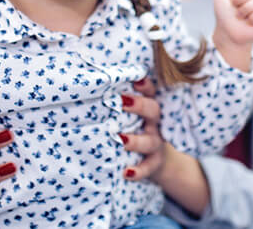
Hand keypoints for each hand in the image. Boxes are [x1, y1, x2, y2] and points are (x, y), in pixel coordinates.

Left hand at [122, 79, 211, 215]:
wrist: (158, 159)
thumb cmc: (137, 127)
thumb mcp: (133, 113)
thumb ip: (121, 101)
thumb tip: (94, 84)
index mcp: (149, 106)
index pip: (150, 91)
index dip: (145, 84)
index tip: (136, 79)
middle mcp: (155, 122)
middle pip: (153, 111)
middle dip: (139, 106)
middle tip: (122, 101)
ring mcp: (156, 142)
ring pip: (150, 141)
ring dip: (136, 141)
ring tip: (121, 139)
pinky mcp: (155, 162)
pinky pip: (149, 167)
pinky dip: (139, 171)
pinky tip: (127, 173)